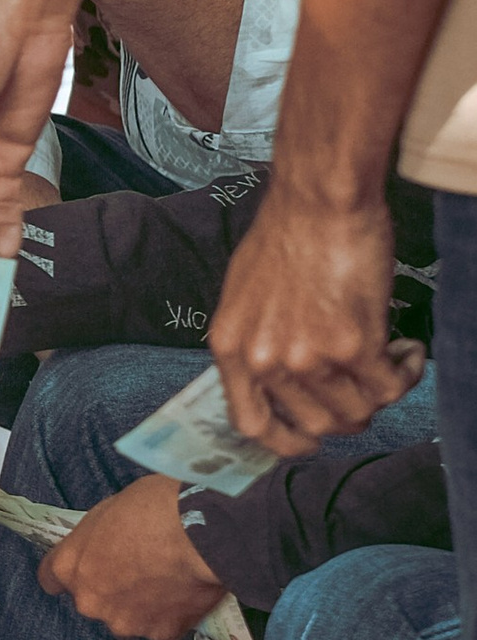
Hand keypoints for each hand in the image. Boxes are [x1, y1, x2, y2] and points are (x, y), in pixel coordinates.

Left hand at [37, 474, 229, 639]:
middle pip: (93, 602)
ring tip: (167, 583)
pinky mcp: (160, 634)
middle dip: (111, 591)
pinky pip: (162, 629)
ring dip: (141, 608)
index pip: (51, 579)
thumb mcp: (109, 510)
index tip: (86, 567)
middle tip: (140, 569)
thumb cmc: (153, 508)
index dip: (72, 573)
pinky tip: (186, 595)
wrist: (200, 533)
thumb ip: (98, 538)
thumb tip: (105, 544)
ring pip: (127, 620)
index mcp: (69, 567)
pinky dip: (171, 617)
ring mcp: (125, 622)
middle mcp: (90, 602)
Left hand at [207, 177, 419, 451]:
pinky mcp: (353, 345)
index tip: (310, 437)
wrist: (318, 197)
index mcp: (231, 349)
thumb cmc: (287, 231)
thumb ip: (257, 339)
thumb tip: (281, 375)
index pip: (251, 425)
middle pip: (315, 425)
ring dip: (381, 392)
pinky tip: (408, 351)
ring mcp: (307, 358)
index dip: (285, 441)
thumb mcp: (244, 293)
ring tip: (393, 359)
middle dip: (349, 412)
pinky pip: (388, 387)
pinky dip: (405, 374)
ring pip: (357, 411)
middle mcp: (264, 362)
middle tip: (367, 384)